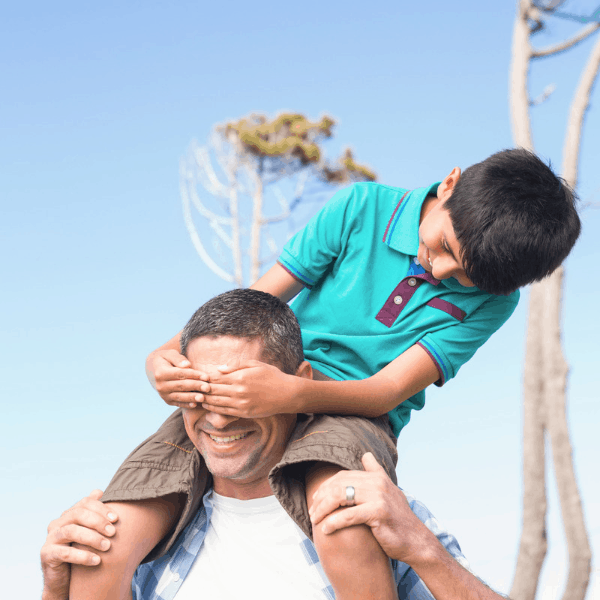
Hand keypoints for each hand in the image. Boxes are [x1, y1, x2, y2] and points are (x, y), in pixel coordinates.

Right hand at [41, 490, 118, 599]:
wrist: (64, 580)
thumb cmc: (80, 551)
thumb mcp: (88, 531)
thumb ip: (93, 512)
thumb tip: (99, 491)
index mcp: (68, 514)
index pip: (85, 502)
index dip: (102, 508)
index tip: (116, 519)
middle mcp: (57, 523)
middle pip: (78, 514)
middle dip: (98, 521)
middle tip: (113, 532)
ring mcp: (50, 538)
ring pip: (72, 531)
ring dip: (92, 538)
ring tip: (107, 546)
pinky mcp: (46, 554)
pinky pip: (65, 553)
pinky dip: (83, 556)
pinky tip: (97, 560)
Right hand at [147, 348, 209, 407]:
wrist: (155, 370)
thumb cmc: (166, 359)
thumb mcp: (169, 354)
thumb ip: (178, 358)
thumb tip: (187, 365)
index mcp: (160, 372)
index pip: (180, 374)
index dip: (194, 375)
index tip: (206, 376)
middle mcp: (160, 385)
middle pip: (181, 386)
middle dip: (195, 386)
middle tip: (208, 388)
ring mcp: (163, 394)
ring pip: (179, 396)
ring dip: (192, 398)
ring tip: (203, 398)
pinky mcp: (167, 401)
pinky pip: (178, 403)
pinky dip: (186, 404)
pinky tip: (195, 404)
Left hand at [200, 359, 299, 417]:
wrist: (287, 394)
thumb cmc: (272, 376)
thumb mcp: (255, 364)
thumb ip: (236, 365)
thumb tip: (218, 369)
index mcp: (240, 377)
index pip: (216, 378)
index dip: (206, 378)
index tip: (199, 377)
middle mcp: (239, 391)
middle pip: (214, 390)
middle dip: (202, 390)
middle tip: (194, 388)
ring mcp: (241, 403)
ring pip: (217, 403)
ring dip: (206, 400)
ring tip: (197, 398)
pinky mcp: (244, 413)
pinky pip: (225, 412)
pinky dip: (214, 409)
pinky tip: (208, 406)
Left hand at [309, 453, 434, 565]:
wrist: (416, 541)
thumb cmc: (397, 519)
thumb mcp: (388, 490)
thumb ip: (375, 472)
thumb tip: (366, 454)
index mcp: (377, 476)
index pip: (343, 476)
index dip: (326, 487)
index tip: (316, 500)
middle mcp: (377, 482)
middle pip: (339, 484)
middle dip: (321, 498)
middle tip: (312, 512)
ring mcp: (379, 496)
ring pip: (340, 496)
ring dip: (323, 509)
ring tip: (315, 520)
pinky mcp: (378, 512)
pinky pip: (348, 515)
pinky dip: (333, 522)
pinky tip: (325, 530)